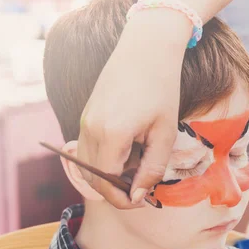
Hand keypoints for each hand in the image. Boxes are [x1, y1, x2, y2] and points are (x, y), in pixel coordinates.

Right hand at [78, 10, 188, 207]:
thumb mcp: (165, 133)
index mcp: (111, 134)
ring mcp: (84, 121)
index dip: (123, 198)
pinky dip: (104, 159)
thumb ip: (151, 168)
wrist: (146, 48)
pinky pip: (88, 149)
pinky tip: (129, 151)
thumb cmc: (162, 89)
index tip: (143, 200)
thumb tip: (138, 195)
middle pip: (92, 178)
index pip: (106, 183)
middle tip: (141, 188)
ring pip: (87, 165)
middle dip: (115, 191)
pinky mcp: (86, 115)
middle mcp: (90, 129)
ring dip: (108, 175)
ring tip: (137, 167)